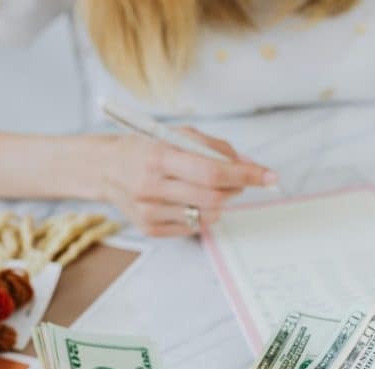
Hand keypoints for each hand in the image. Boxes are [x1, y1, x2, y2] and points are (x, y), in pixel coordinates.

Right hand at [81, 127, 277, 236]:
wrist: (105, 168)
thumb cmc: (146, 147)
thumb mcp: (177, 134)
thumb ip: (214, 148)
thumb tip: (249, 166)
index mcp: (159, 157)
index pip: (212, 172)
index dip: (245, 175)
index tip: (269, 176)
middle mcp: (152, 186)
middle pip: (213, 198)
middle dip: (236, 189)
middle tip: (239, 181)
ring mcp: (149, 211)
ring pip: (206, 216)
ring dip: (219, 203)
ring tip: (207, 188)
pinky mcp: (149, 228)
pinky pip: (192, 227)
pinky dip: (201, 213)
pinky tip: (188, 199)